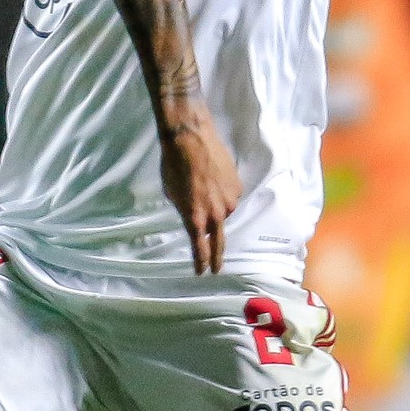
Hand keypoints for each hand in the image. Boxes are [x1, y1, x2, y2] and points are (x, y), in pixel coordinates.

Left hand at [157, 109, 243, 273]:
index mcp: (195, 216)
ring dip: (216, 209)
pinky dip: (222, 194)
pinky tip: (214, 180)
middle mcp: (215, 213)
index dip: (200, 262)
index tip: (201, 273)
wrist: (190, 137)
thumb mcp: (172, 193)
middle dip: (217, 256)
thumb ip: (184, 209)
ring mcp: (230, 200)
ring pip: (223, 213)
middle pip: (219, 241)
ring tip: (204, 190)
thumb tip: (193, 215)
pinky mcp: (238, 187)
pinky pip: (230, 197)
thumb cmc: (173, 164)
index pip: (199, 247)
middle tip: (217, 269)